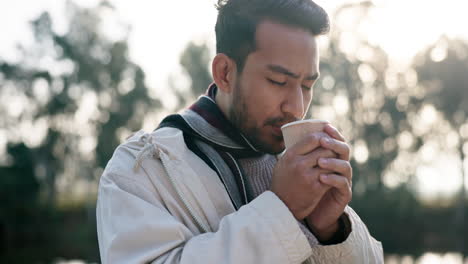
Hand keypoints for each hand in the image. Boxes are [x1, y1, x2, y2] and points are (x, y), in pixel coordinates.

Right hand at [270, 132, 336, 219]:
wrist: (281, 206)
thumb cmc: (282, 182)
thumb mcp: (283, 163)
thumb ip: (295, 151)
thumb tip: (310, 138)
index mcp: (291, 155)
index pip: (313, 138)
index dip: (323, 137)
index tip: (327, 139)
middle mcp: (299, 164)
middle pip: (324, 149)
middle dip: (332, 149)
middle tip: (335, 151)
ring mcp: (308, 176)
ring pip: (330, 162)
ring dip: (335, 162)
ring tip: (335, 163)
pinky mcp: (316, 188)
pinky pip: (331, 176)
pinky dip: (334, 174)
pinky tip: (334, 175)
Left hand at [305, 125, 351, 240]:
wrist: (304, 211)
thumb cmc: (301, 187)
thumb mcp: (299, 168)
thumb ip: (300, 153)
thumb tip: (289, 133)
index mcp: (330, 158)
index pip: (336, 141)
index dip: (333, 133)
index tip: (325, 126)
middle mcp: (339, 168)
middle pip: (344, 150)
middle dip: (334, 144)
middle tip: (323, 141)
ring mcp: (343, 180)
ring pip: (345, 166)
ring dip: (333, 162)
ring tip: (320, 161)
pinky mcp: (344, 194)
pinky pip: (342, 184)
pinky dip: (333, 179)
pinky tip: (322, 177)